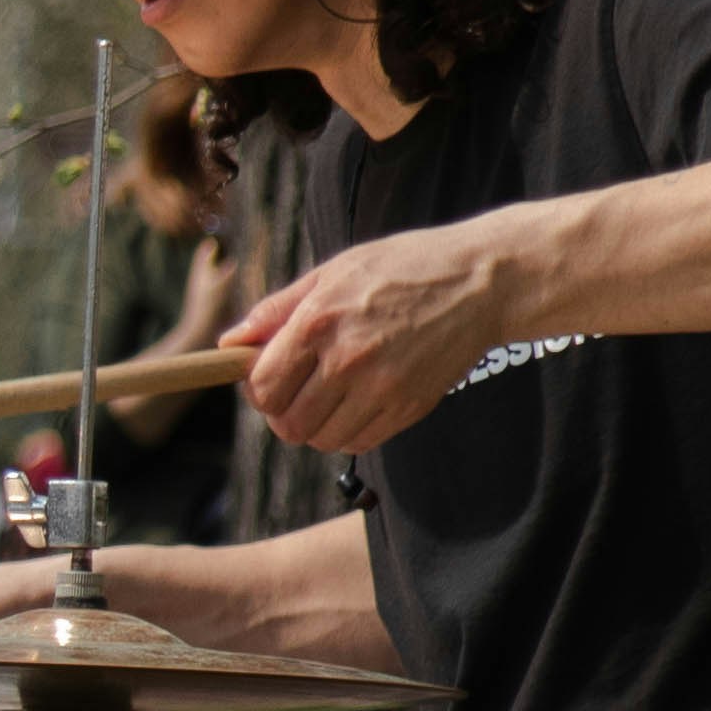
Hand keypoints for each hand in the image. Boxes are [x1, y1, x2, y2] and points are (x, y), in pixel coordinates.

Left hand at [229, 218, 520, 454]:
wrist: (480, 282)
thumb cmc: (402, 267)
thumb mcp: (333, 271)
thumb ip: (277, 311)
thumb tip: (231, 345)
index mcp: (319, 321)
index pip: (263, 387)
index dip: (257, 391)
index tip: (267, 381)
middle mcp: (347, 359)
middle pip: (288, 423)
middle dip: (283, 413)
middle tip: (296, 392)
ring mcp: (381, 388)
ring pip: (321, 440)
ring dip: (316, 426)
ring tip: (329, 396)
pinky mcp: (410, 407)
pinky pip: (359, 442)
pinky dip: (348, 432)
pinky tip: (357, 403)